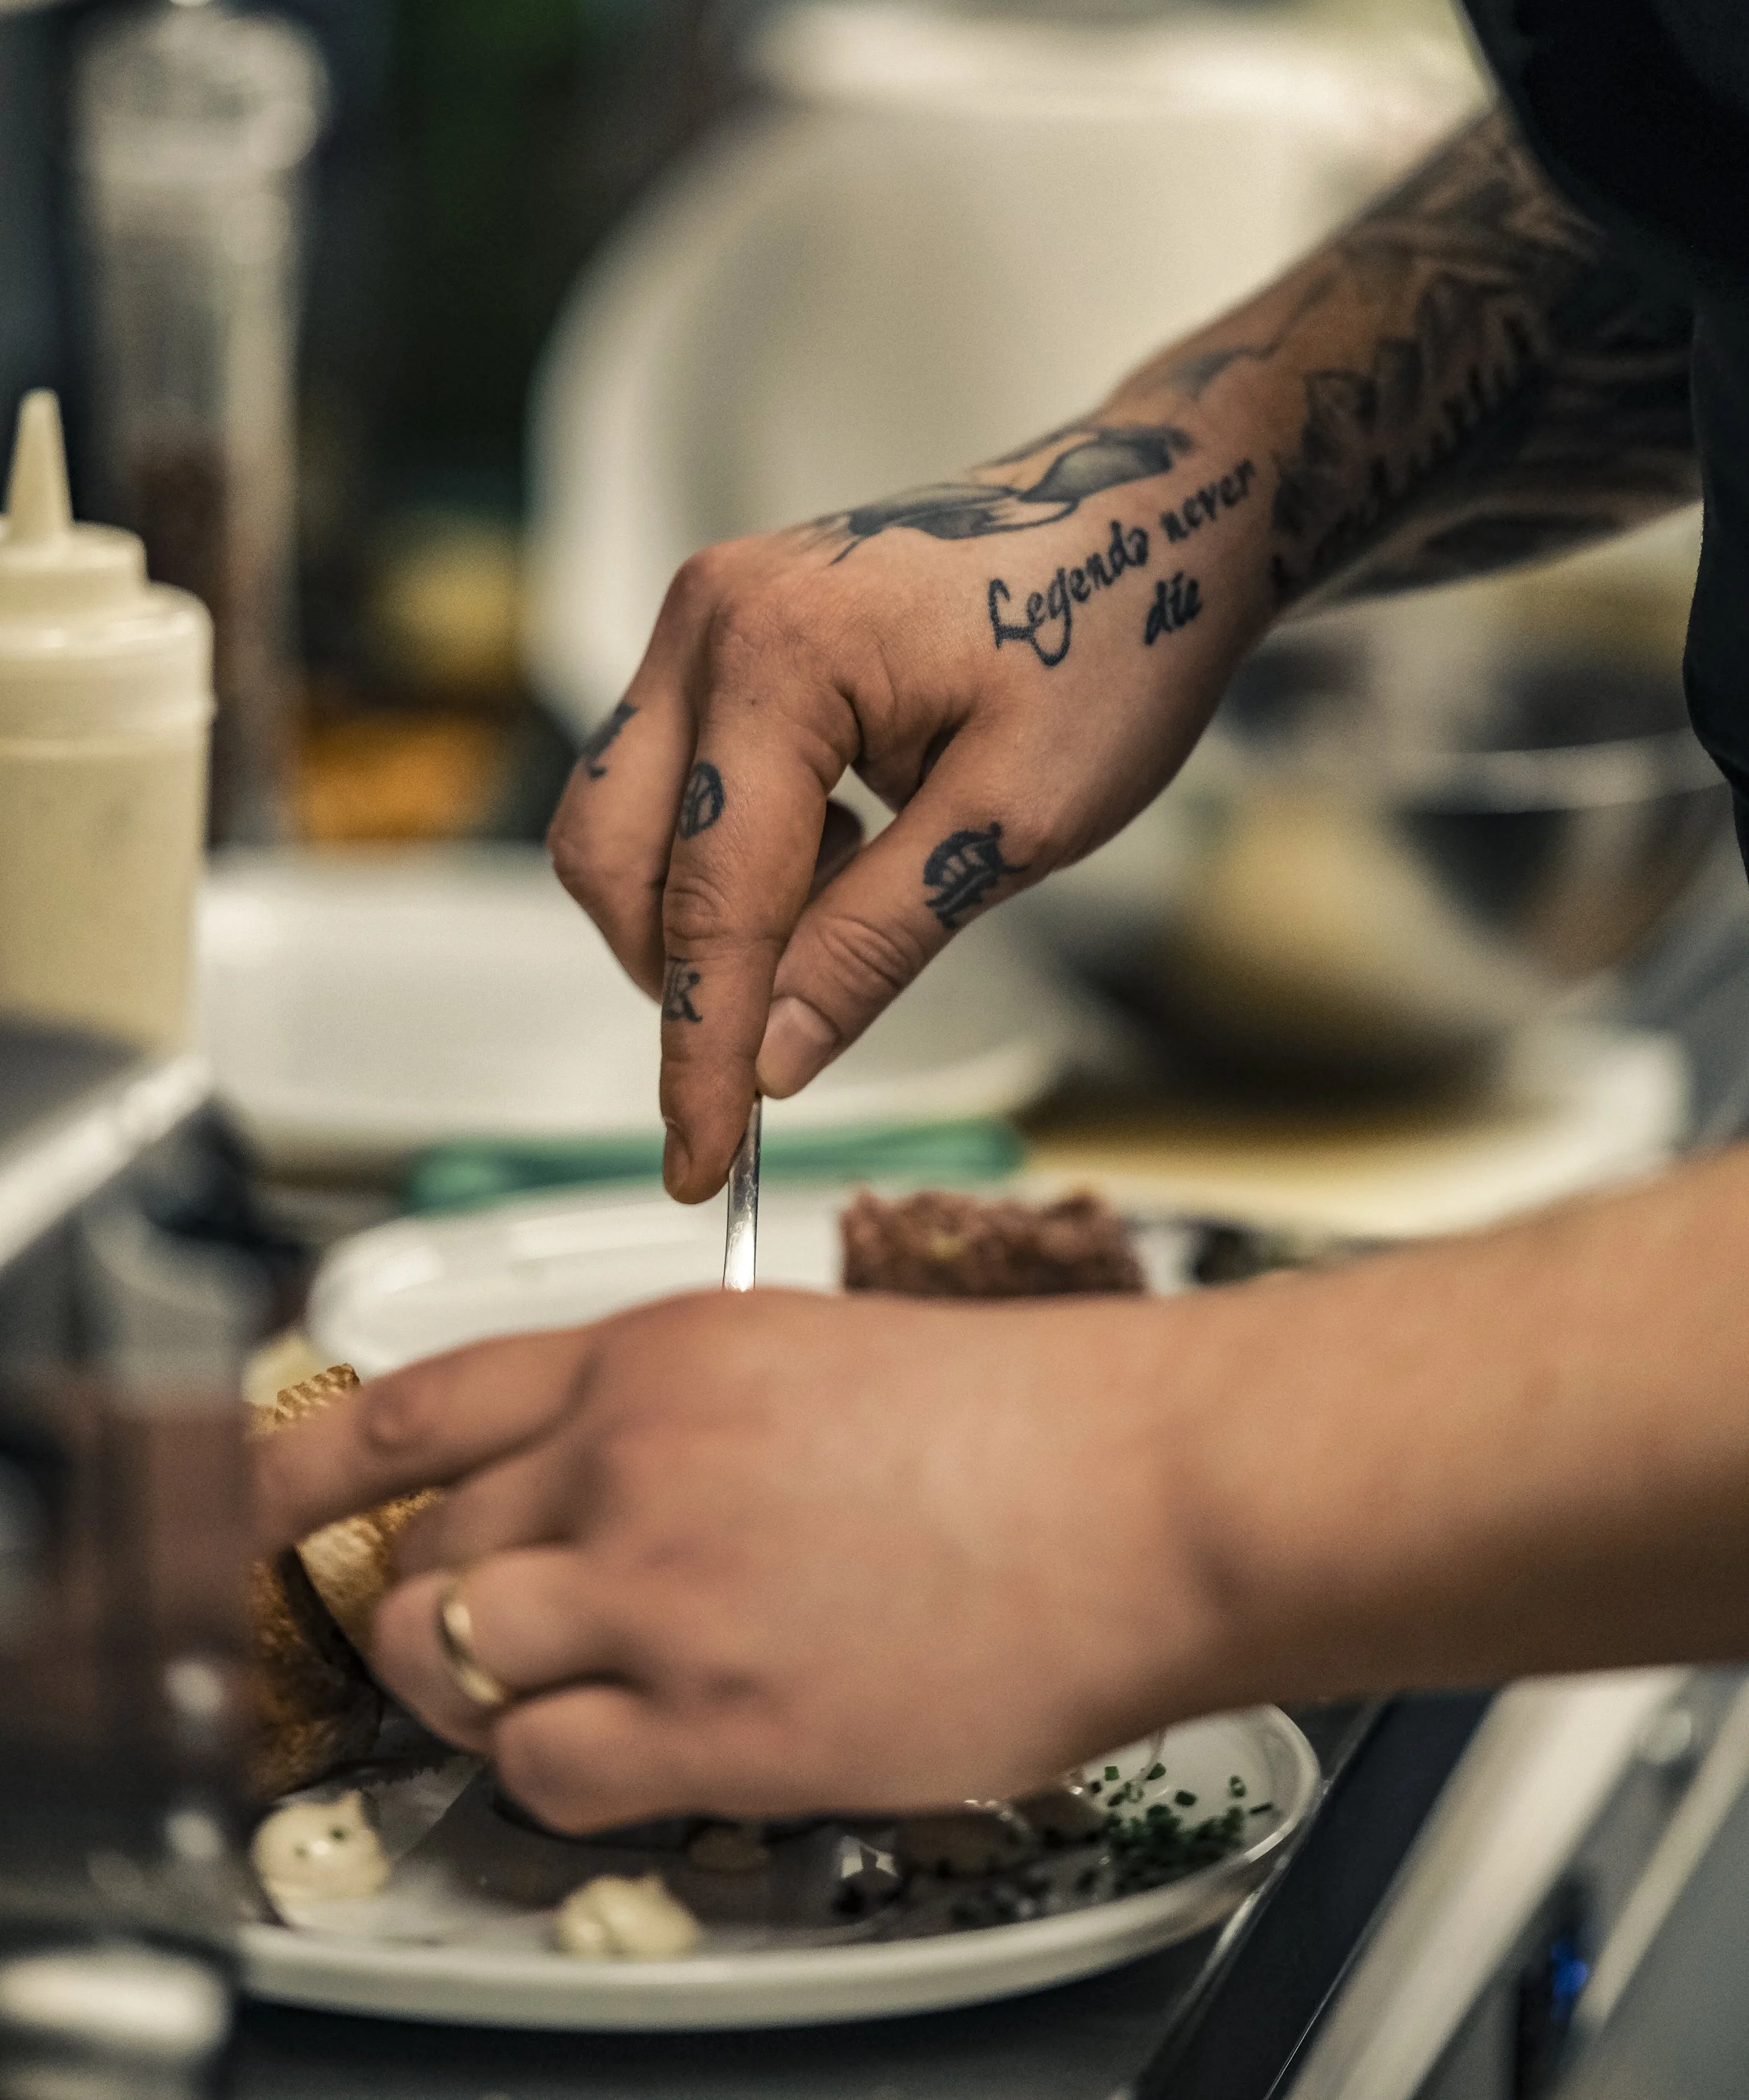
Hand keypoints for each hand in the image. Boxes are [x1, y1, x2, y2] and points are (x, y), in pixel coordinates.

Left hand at [252, 1290, 1204, 1832]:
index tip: (264, 1511)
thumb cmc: (1013, 1426)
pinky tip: (634, 1746)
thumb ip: (665, 1412)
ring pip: (453, 1658)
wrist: (1138, 1494)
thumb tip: (572, 1488)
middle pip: (427, 1550)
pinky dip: (559, 1772)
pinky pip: (544, 1770)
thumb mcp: (806, 1357)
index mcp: (654, 1352)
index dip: (302, 1471)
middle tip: (499, 1628)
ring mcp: (667, 1593)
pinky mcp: (719, 1722)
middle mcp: (633, 1460)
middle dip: (440, 1599)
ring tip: (563, 1688)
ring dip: (481, 1688)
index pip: (409, 1406)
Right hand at [547, 416, 1275, 1198]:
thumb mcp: (1018, 820)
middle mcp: (709, 616)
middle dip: (682, 971)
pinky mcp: (723, 633)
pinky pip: (669, 777)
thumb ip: (875, 940)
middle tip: (795, 1024)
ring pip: (624, 821)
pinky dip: (726, 850)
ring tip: (857, 887)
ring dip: (707, 905)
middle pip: (611, 855)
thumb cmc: (1115, 640)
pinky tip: (844, 840)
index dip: (701, 1050)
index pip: (709, 896)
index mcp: (778, 651)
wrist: (1152, 514)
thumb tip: (769, 1060)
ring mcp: (705, 615)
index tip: (699, 1167)